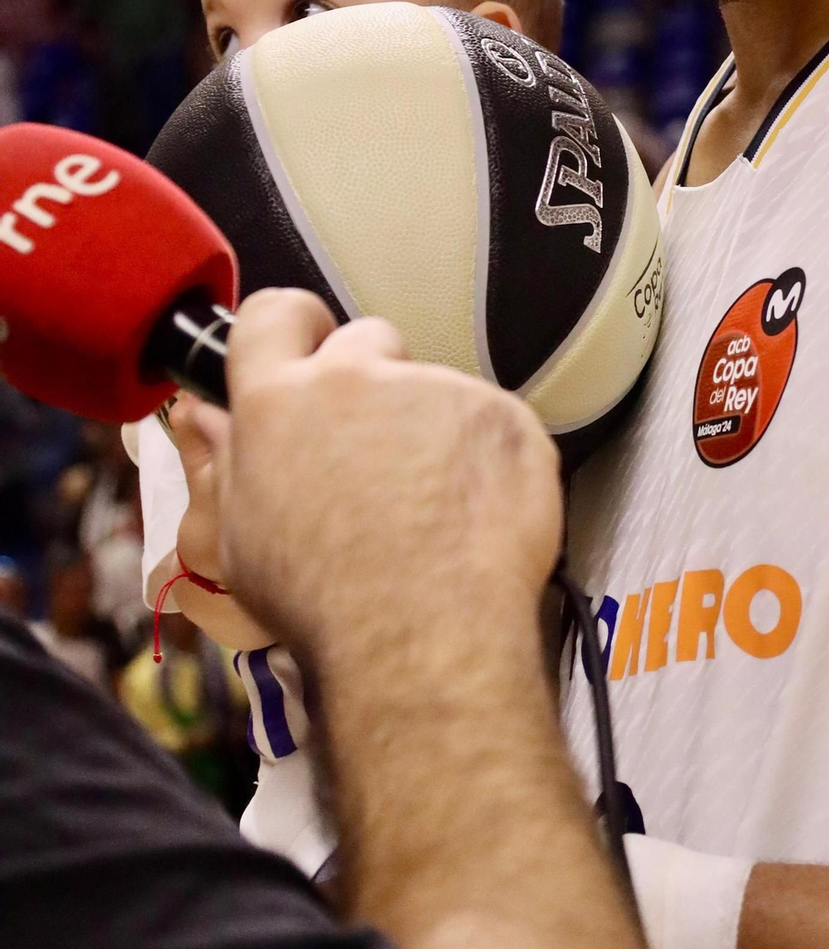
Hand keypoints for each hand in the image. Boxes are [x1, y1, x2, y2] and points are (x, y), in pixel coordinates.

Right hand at [189, 289, 562, 678]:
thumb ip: (230, 460)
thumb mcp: (242, 540)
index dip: (289, 329)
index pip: (272, 314)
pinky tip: (473, 516)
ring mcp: (437, 388)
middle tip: (374, 456)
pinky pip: (490, 422)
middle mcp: (357, 377)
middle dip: (370, 384)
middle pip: (364, 343)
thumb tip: (207, 414)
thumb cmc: (323, 601)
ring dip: (430, 430)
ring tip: (429, 508)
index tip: (304, 352)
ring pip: (432, 390)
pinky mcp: (501, 412)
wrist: (422, 633)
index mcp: (280, 401)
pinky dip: (485, 458)